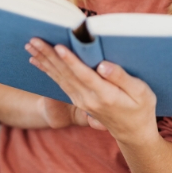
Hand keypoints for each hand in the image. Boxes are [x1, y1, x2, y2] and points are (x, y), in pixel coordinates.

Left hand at [25, 38, 158, 145]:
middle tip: (34, 39)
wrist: (132, 132)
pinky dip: (46, 69)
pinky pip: (59, 82)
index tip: (58, 46)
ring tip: (30, 45)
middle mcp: (88, 98)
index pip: (83, 74)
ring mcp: (80, 99)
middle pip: (65, 73)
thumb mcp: (141, 93)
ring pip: (58, 76)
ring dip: (43, 60)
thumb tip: (103, 65)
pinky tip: (36, 60)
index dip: (70, 60)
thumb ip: (122, 78)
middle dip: (48, 55)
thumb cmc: (141, 108)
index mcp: (105, 94)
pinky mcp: (77, 99)